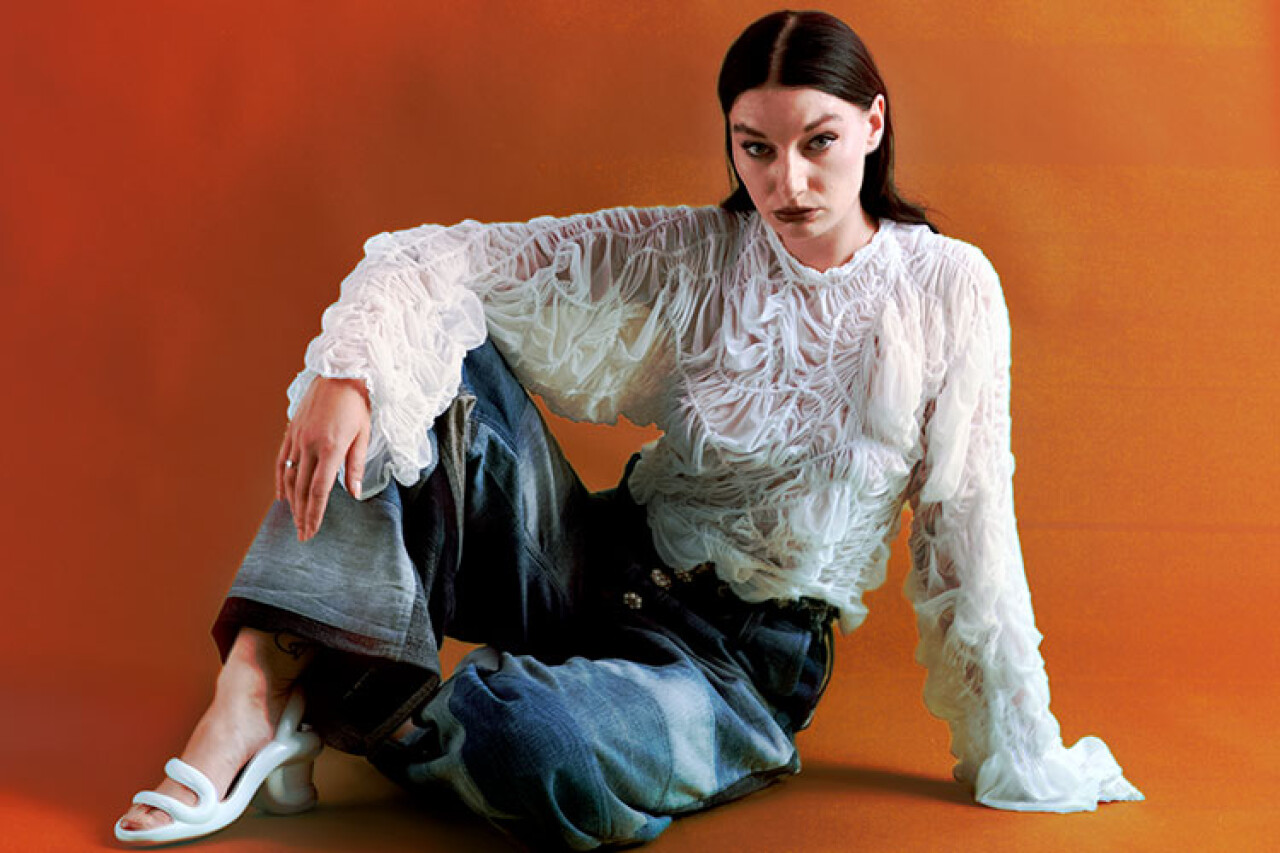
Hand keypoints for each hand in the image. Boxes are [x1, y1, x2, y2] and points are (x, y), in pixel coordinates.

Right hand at [275, 376, 370, 540]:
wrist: (340, 373)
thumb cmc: (357, 403)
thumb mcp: (363, 435)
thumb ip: (355, 466)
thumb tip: (355, 494)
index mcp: (330, 448)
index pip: (319, 490)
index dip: (315, 514)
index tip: (311, 531)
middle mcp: (309, 444)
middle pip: (301, 489)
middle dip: (302, 514)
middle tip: (303, 534)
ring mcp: (297, 437)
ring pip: (289, 477)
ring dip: (291, 502)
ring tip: (295, 520)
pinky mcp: (291, 430)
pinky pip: (282, 460)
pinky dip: (280, 479)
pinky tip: (282, 495)